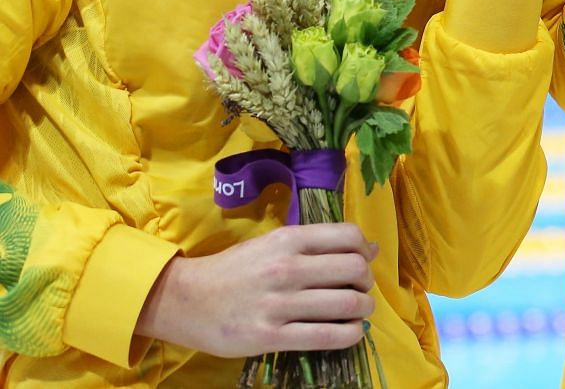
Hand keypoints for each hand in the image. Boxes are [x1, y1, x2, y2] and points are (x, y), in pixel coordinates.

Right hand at [134, 224, 376, 357]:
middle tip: (359, 289)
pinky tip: (350, 332)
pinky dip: (350, 335)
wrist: (184, 300)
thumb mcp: (272, 244)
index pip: (348, 236)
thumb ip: (317, 244)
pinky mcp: (270, 337)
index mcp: (287, 240)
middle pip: (354, 269)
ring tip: (357, 312)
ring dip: (363, 309)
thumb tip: (372, 248)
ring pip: (347, 304)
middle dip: (366, 281)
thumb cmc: (233, 270)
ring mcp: (278, 304)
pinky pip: (327, 336)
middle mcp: (285, 268)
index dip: (365, 250)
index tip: (362, 261)